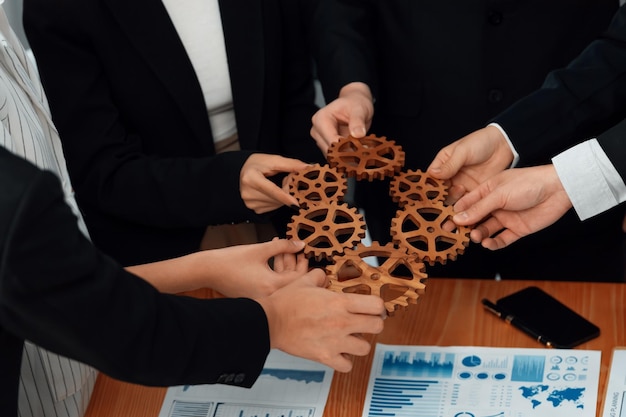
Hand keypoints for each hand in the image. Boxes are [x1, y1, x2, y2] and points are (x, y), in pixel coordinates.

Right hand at [127, 239, 308, 296]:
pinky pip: (271, 285)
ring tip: (285, 249)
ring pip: (281, 283)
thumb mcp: (260, 249)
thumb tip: (301, 244)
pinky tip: (273, 257)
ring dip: (285, 267)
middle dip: (296, 265)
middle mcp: (269, 297)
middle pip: (292, 283)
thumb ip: (283, 246)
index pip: (299, 279)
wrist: (207, 270)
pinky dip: (275, 272)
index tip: (306, 252)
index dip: (305, 264)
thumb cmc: (231, 260)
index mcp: (272, 286)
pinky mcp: (255, 297)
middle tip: (298, 250)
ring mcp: (261, 299)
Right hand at [240, 154, 308, 212]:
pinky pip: (273, 207)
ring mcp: (250, 203)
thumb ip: (291, 164)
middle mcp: (247, 193)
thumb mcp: (273, 160)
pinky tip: (273, 193)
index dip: (285, 197)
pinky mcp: (255, 209)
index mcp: (250, 178)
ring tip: (277, 184)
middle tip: (286, 179)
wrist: (242, 172)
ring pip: (277, 204)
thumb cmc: (257, 164)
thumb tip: (308, 167)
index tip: (296, 204)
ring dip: (283, 196)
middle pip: (276, 198)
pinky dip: (277, 201)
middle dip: (287, 190)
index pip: (271, 190)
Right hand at [257, 269, 385, 371]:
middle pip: (377, 327)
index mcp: (340, 302)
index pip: (376, 306)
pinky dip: (345, 361)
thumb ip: (319, 277)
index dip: (378, 306)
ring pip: (365, 348)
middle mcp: (342, 323)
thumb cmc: (285, 301)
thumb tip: (323, 277)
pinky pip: (347, 365)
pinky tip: (338, 353)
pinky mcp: (325, 357)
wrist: (269, 322)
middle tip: (365, 322)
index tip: (373, 308)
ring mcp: (335, 342)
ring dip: (359, 343)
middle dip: (373, 324)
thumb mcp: (303, 281)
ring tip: (349, 338)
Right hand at [310, 82, 373, 154]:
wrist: (355, 103)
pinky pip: (335, 156)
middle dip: (347, 153)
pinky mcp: (327, 146)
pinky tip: (357, 154)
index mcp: (321, 119)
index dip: (346, 148)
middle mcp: (317, 131)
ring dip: (347, 157)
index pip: (331, 140)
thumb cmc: (355, 103)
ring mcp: (321, 139)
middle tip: (364, 155)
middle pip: (330, 150)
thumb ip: (358, 121)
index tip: (361, 152)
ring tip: (362, 154)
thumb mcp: (359, 109)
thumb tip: (358, 134)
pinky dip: (346, 157)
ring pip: (332, 156)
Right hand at [427, 125, 514, 203]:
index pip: (431, 179)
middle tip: (442, 205)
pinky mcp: (474, 192)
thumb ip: (449, 164)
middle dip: (440, 200)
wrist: (504, 145)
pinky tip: (464, 212)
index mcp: (443, 164)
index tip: (429, 196)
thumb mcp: (463, 151)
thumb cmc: (481, 142)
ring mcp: (462, 185)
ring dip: (452, 205)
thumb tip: (433, 173)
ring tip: (456, 202)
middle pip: (440, 192)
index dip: (429, 188)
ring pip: (452, 200)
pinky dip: (465, 209)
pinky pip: (467, 204)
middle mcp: (450, 177)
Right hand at [452, 165, 572, 249]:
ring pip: (486, 229)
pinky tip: (488, 243)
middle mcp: (495, 204)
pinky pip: (502, 239)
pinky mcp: (517, 228)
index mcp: (488, 190)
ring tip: (476, 237)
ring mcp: (506, 217)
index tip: (443, 220)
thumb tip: (458, 218)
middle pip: (474, 218)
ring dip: (479, 234)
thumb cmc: (528, 183)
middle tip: (453, 234)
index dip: (455, 211)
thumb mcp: (498, 194)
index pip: (466, 202)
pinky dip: (494, 243)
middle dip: (464, 226)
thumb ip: (478, 208)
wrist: (558, 189)